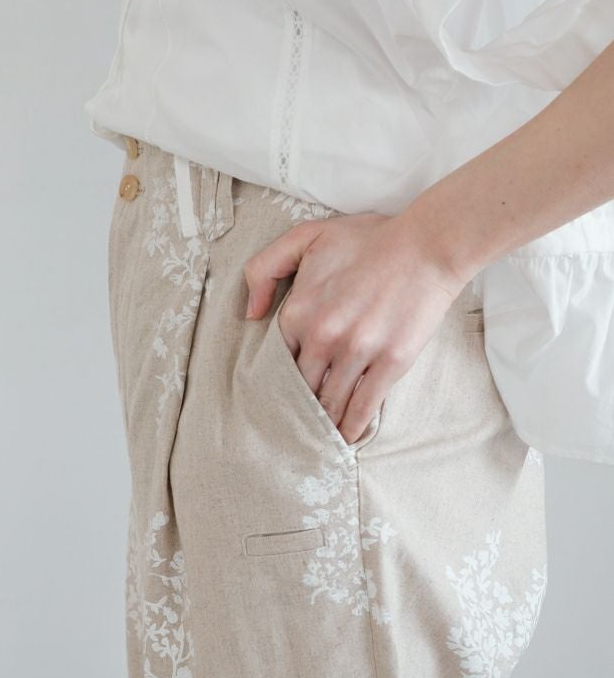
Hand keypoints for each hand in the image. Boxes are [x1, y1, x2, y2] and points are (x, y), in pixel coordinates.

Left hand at [243, 210, 464, 444]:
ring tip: (316, 440)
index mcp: (299, 311)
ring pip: (330, 402)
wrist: (426, 246)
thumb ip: (265, 268)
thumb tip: (251, 314)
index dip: (276, 381)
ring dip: (322, 424)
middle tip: (291, 428)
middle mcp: (323, 336)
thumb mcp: (306, 237)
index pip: (277, 360)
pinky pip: (363, 406)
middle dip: (296, 408)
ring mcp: (357, 352)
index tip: (275, 398)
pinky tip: (345, 440)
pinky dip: (351, 427)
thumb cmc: (369, 240)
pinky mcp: (389, 363)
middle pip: (301, 387)